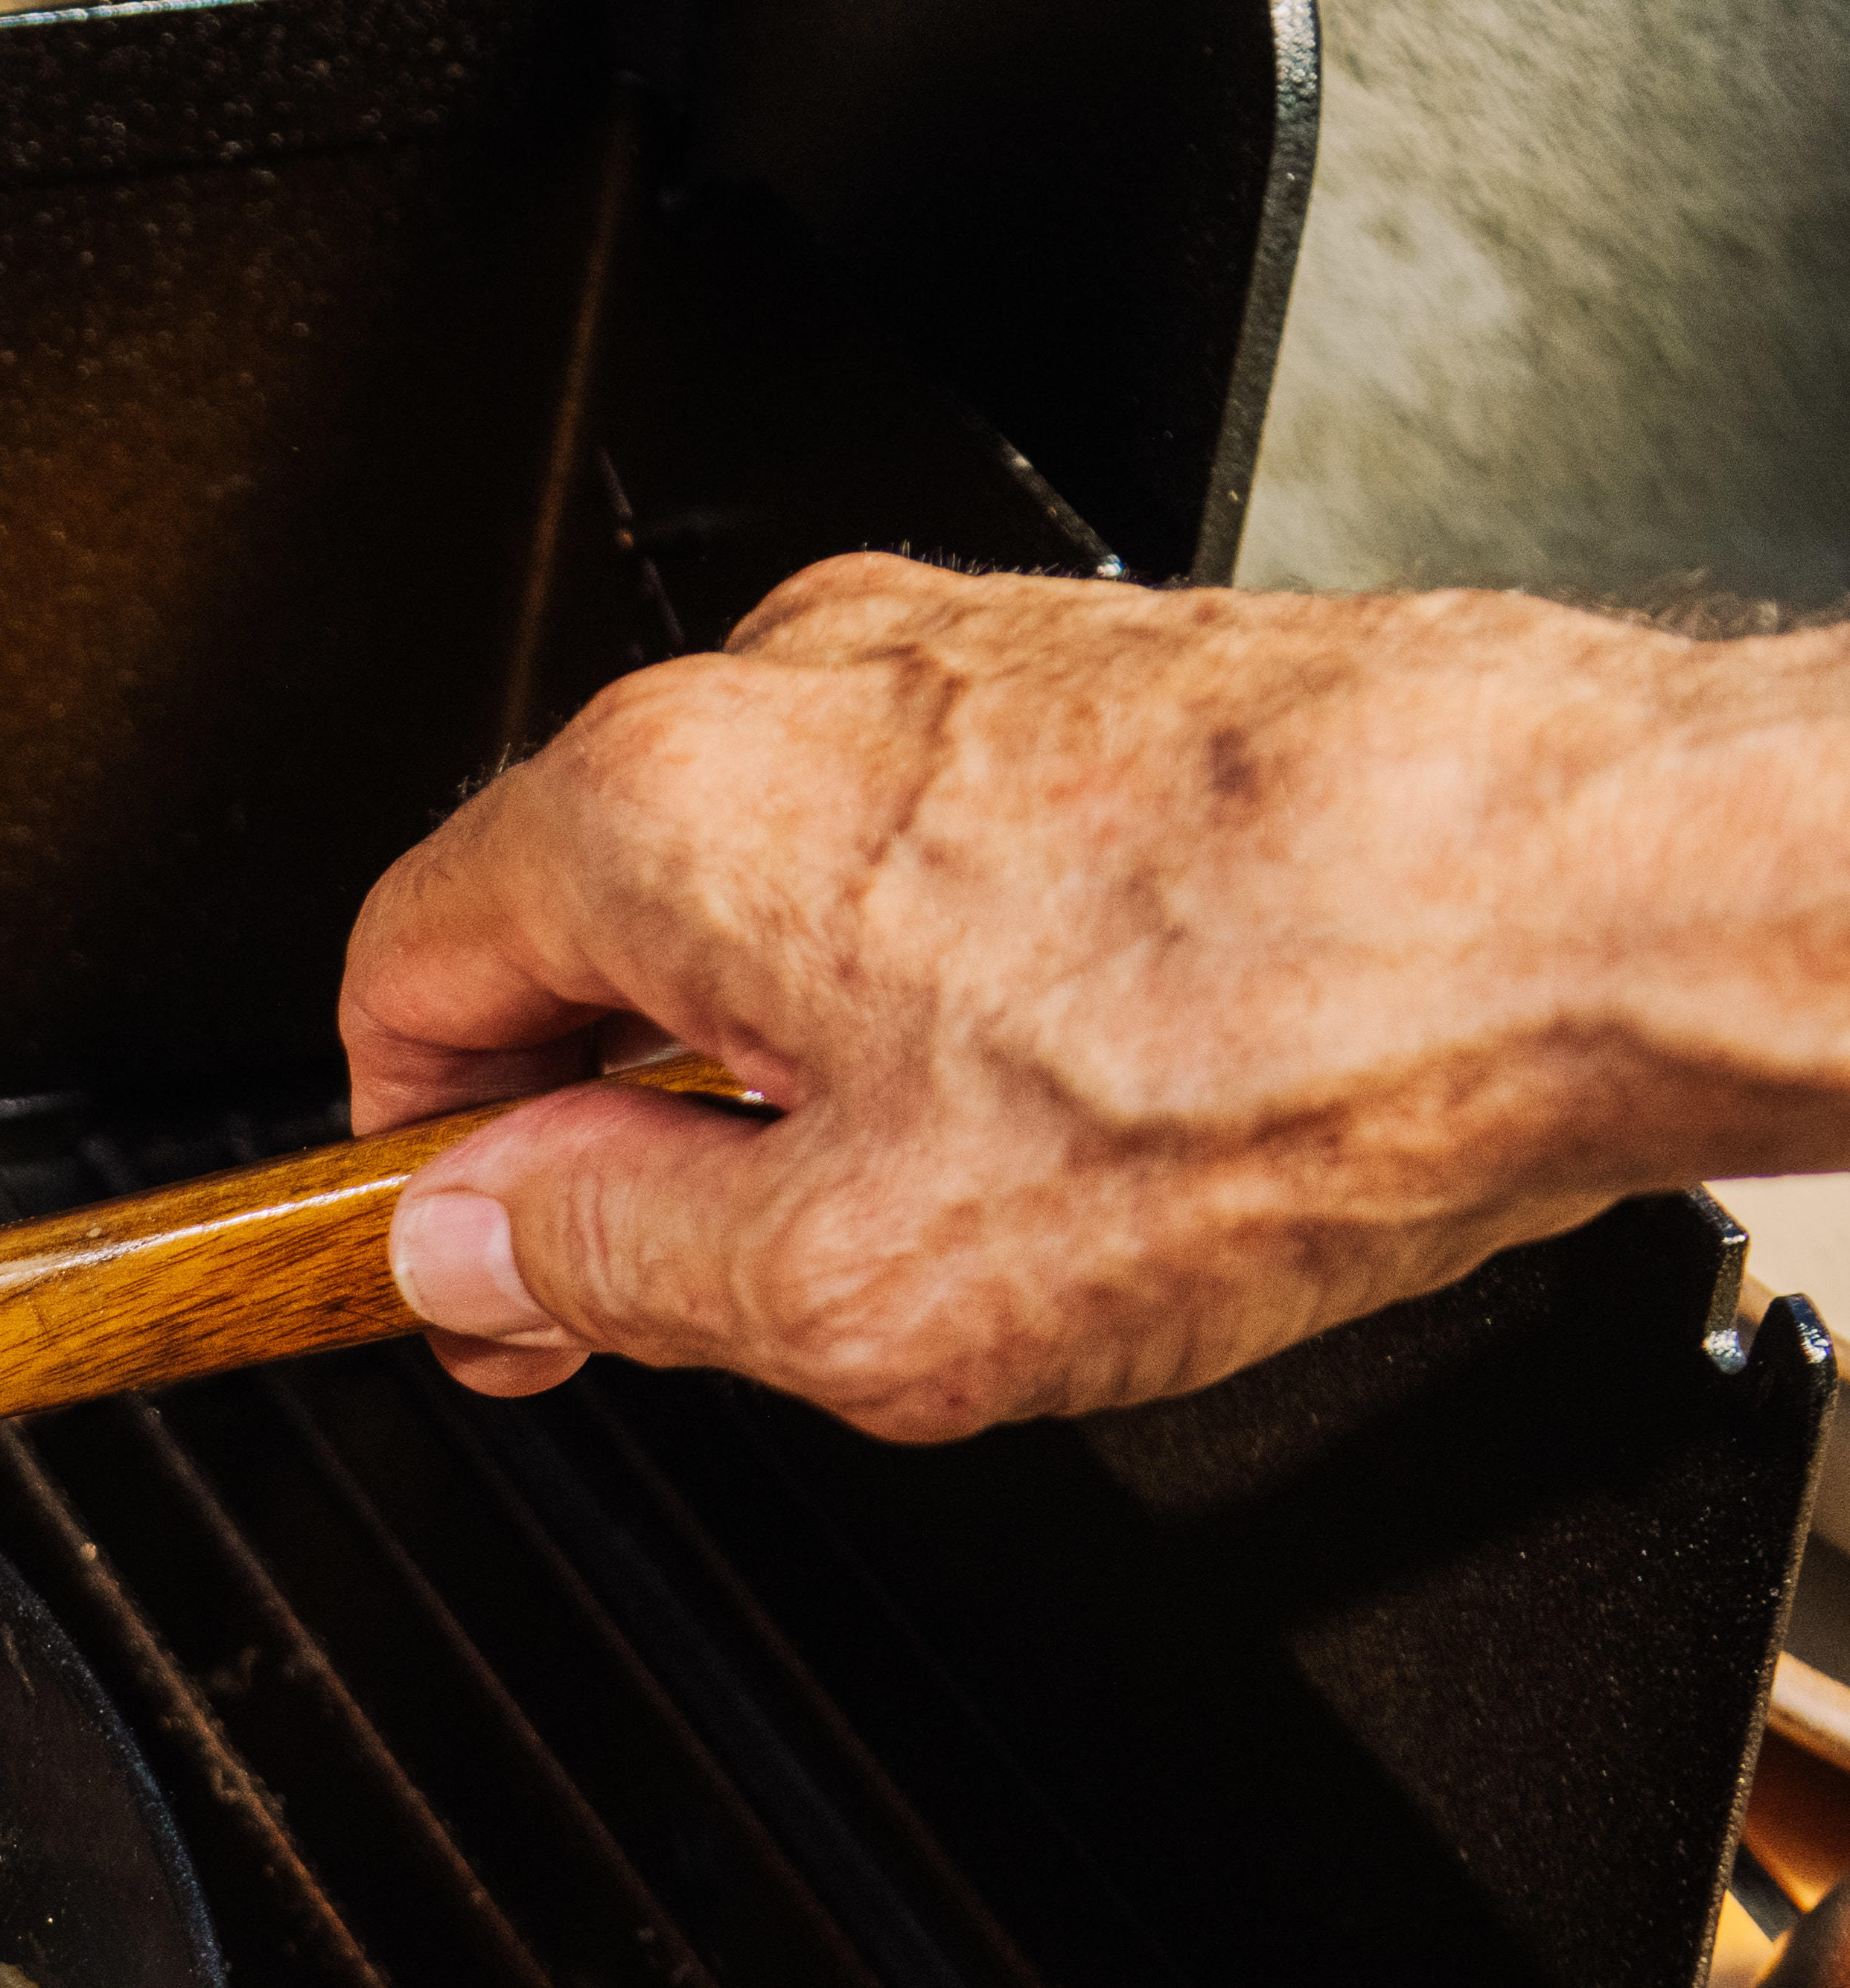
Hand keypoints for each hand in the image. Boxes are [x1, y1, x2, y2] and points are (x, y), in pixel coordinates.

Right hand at [340, 556, 1849, 1434]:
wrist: (1619, 904)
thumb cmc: (1283, 1050)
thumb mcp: (849, 1284)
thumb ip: (602, 1266)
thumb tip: (475, 1250)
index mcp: (665, 805)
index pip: (403, 973)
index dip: (410, 1165)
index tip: (477, 1281)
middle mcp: (797, 683)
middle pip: (586, 927)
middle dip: (614, 1118)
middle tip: (700, 1290)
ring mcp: (966, 662)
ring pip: (774, 893)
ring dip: (794, 1059)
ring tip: (936, 1205)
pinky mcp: (1114, 682)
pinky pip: (942, 854)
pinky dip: (950, 992)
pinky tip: (1075, 1106)